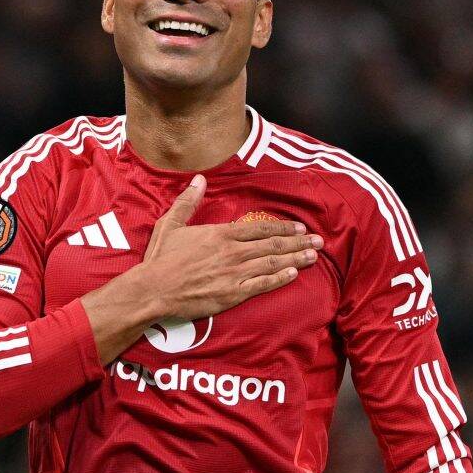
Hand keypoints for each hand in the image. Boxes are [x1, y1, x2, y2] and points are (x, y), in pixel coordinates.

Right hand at [80, 174, 321, 363]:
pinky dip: (280, 278)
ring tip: (313, 256)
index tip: (299, 227)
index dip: (282, 228)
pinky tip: (293, 274)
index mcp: (220, 235)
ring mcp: (234, 273)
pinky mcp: (233, 293)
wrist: (154, 289)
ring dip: (295, 259)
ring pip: (272, 263)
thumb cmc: (161, 258)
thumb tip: (198, 179)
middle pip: (272, 245)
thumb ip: (188, 202)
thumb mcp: (171, 224)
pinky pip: (262, 284)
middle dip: (298, 242)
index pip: (259, 229)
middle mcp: (232, 252)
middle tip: (318, 241)